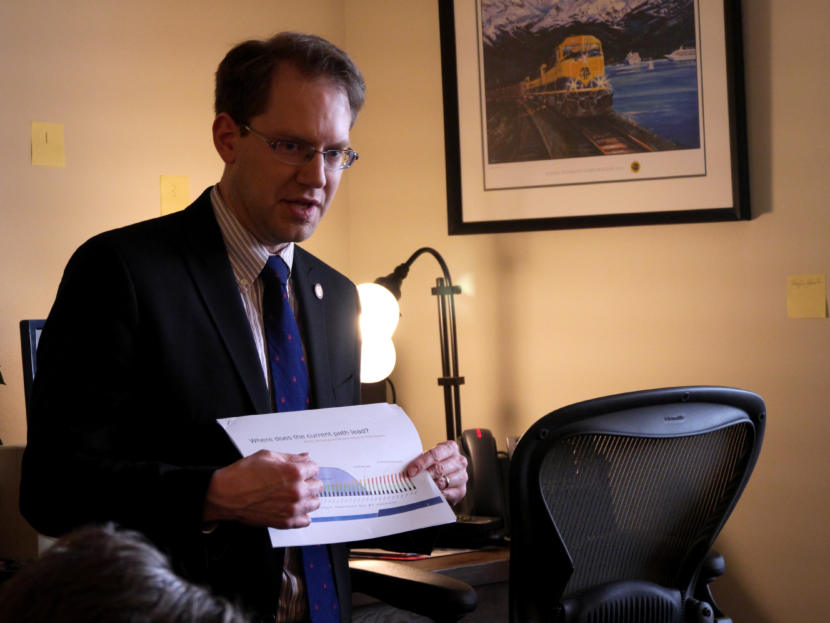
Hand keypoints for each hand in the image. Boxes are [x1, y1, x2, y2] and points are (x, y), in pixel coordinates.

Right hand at [203, 450, 322, 528]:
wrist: (225, 495)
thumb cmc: (242, 475)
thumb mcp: (267, 456)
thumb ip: (290, 457)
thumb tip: (304, 457)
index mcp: (294, 473)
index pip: (315, 468)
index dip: (307, 467)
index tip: (302, 469)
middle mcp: (296, 492)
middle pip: (318, 486)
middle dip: (309, 481)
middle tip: (297, 480)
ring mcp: (292, 509)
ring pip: (315, 503)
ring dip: (308, 498)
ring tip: (296, 494)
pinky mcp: (284, 522)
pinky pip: (305, 521)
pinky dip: (301, 515)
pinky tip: (293, 508)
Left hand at [406, 440, 467, 505]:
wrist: (446, 475)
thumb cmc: (436, 464)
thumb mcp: (429, 458)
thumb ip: (421, 461)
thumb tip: (409, 470)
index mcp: (451, 448)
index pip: (435, 454)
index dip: (422, 463)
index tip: (411, 470)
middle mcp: (459, 461)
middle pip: (439, 468)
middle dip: (424, 475)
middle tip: (413, 480)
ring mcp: (462, 476)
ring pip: (443, 482)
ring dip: (430, 485)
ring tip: (420, 487)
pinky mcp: (462, 490)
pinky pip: (447, 494)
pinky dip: (437, 494)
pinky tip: (430, 493)